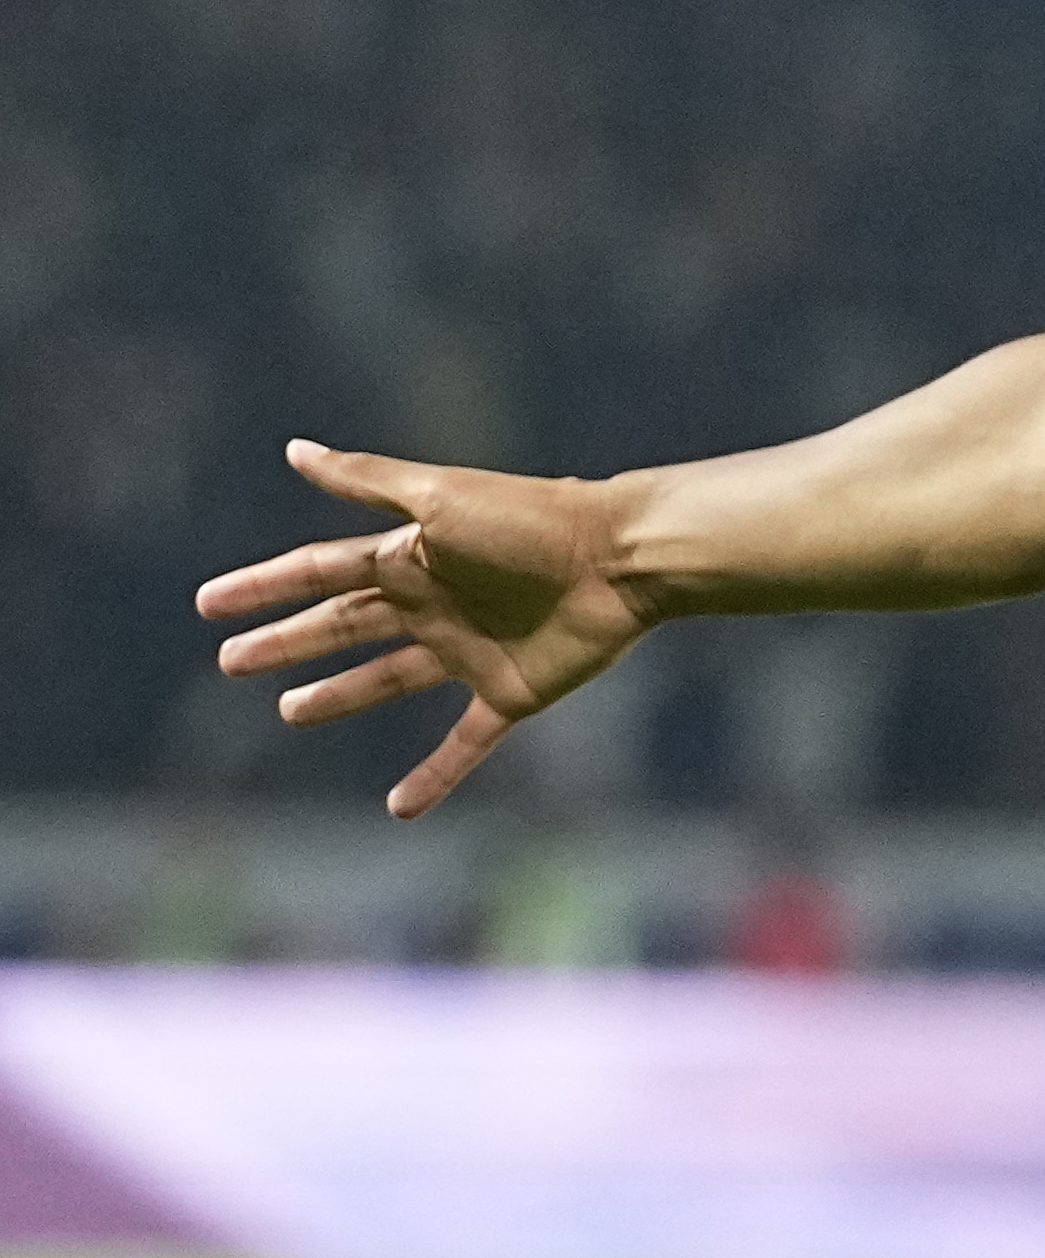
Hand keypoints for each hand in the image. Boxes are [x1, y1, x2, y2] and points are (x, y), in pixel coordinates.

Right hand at [196, 440, 651, 818]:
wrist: (621, 560)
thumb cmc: (531, 521)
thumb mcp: (441, 497)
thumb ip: (368, 480)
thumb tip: (293, 450)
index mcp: (411, 557)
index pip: (319, 573)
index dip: (264, 587)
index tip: (209, 604)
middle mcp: (433, 603)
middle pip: (343, 627)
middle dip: (288, 642)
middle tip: (231, 662)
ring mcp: (468, 650)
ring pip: (388, 680)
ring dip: (339, 697)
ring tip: (289, 712)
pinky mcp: (510, 693)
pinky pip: (465, 743)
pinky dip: (435, 775)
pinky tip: (400, 807)